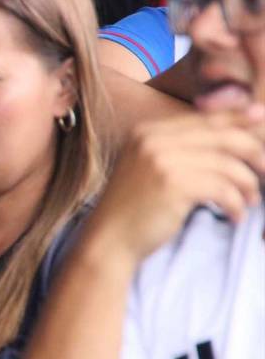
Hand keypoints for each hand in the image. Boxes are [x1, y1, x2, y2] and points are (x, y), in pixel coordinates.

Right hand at [87, 107, 264, 264]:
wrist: (109, 239)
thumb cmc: (136, 207)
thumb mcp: (154, 167)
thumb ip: (182, 148)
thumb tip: (229, 132)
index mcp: (147, 130)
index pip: (206, 119)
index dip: (241, 122)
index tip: (264, 127)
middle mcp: (152, 139)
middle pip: (222, 135)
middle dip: (254, 152)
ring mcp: (161, 160)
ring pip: (227, 164)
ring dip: (247, 185)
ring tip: (250, 202)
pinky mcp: (173, 184)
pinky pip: (223, 188)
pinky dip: (236, 204)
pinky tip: (235, 216)